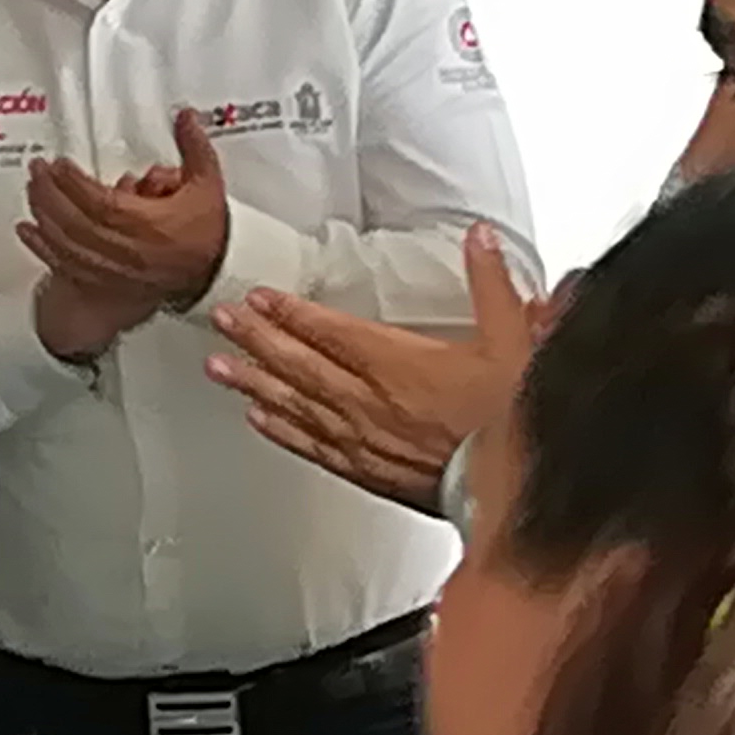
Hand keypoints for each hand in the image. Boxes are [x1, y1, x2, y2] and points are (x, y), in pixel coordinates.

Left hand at [19, 109, 233, 356]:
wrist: (213, 276)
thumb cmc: (207, 234)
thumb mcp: (207, 184)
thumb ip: (193, 147)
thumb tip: (184, 117)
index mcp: (149, 225)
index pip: (101, 203)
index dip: (74, 183)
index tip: (59, 164)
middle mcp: (127, 250)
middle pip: (76, 222)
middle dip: (50, 193)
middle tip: (36, 170)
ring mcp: (114, 270)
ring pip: (67, 244)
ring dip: (44, 216)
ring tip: (31, 191)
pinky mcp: (105, 281)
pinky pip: (66, 266)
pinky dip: (42, 247)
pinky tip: (27, 231)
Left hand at [206, 221, 540, 512]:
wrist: (511, 495)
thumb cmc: (511, 425)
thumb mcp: (515, 344)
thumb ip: (493, 287)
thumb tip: (482, 240)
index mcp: (400, 365)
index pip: (330, 331)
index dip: (291, 311)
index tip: (260, 297)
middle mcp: (370, 402)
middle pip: (300, 363)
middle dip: (257, 338)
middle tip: (223, 320)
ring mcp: (363, 440)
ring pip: (295, 404)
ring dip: (254, 381)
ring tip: (218, 366)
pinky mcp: (367, 472)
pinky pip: (311, 446)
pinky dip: (281, 430)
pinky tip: (258, 418)